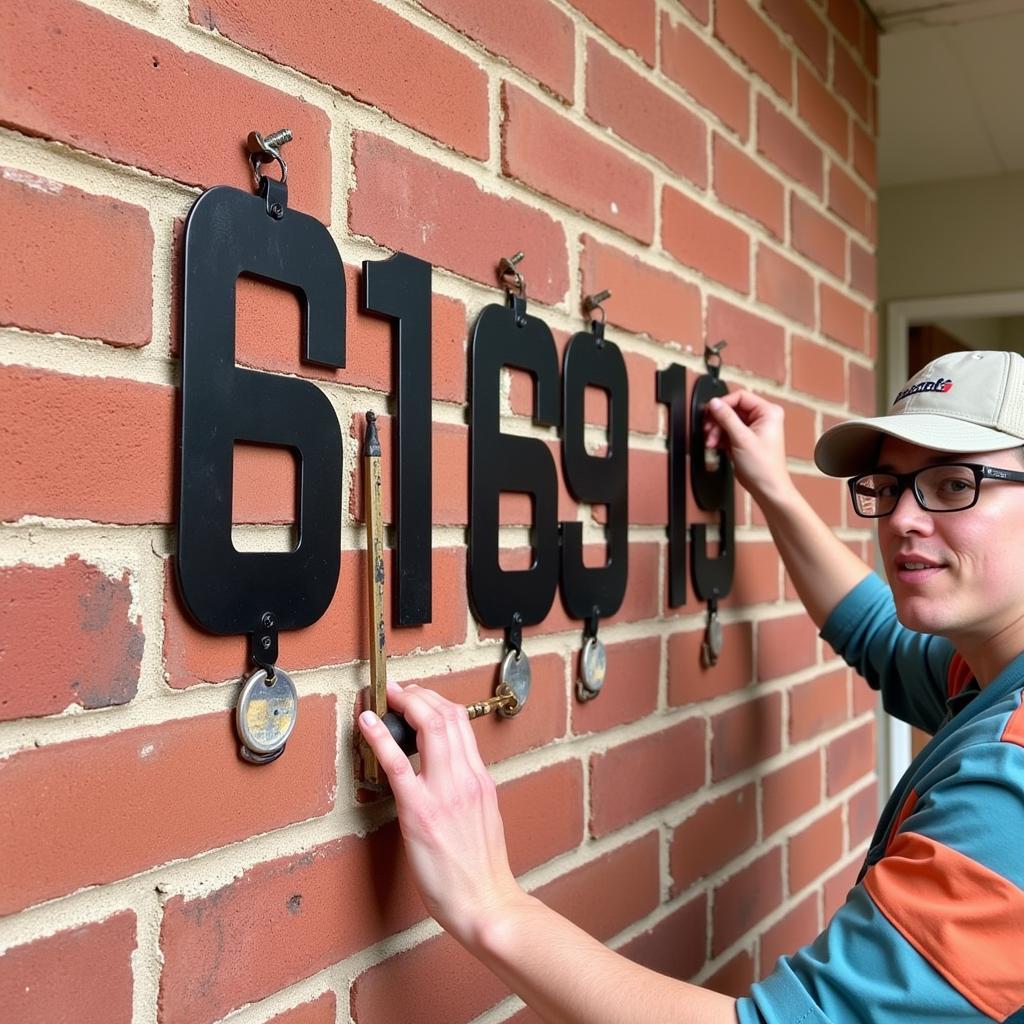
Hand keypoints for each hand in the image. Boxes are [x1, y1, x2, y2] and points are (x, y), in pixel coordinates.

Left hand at [358, 682, 524, 949]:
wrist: (486, 904)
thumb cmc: (482, 872)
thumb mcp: (485, 819)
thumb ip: (469, 792)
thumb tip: (451, 776)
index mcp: (480, 780)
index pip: (462, 723)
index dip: (437, 701)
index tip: (420, 696)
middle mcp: (466, 779)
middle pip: (446, 716)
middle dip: (420, 695)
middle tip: (400, 689)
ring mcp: (444, 793)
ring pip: (428, 728)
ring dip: (405, 704)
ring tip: (387, 697)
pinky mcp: (420, 812)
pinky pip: (398, 764)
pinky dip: (381, 737)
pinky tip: (368, 723)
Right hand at [703, 389, 792, 505]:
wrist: (767, 488)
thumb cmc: (763, 467)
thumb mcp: (741, 439)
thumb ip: (726, 418)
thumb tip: (714, 403)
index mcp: (768, 412)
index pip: (740, 397)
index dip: (723, 404)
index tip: (710, 412)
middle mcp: (762, 417)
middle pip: (732, 409)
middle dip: (717, 421)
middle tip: (708, 429)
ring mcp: (753, 429)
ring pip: (728, 421)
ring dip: (716, 430)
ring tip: (711, 441)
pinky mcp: (745, 439)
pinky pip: (728, 431)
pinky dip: (719, 437)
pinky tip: (714, 445)